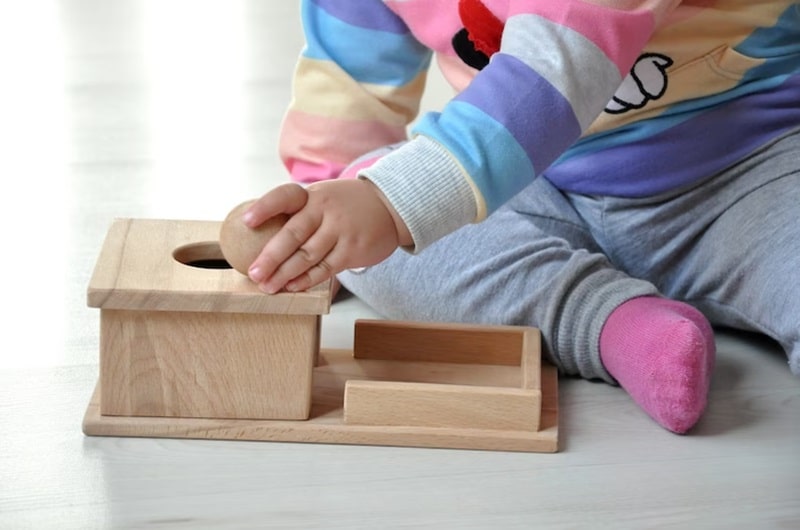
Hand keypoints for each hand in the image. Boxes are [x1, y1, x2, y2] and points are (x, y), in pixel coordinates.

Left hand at [244, 179, 410, 293]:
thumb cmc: (345, 206)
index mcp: (312, 196)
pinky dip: (307, 279)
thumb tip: (259, 238)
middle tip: (254, 273)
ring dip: (285, 274)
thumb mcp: (322, 197)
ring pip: (307, 256)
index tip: (246, 221)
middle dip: (270, 257)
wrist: (389, 206)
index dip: (264, 208)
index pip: (284, 197)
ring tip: (268, 287)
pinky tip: (292, 287)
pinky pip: (325, 268)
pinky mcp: (352, 250)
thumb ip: (298, 213)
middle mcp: (325, 210)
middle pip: (293, 235)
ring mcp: (340, 230)